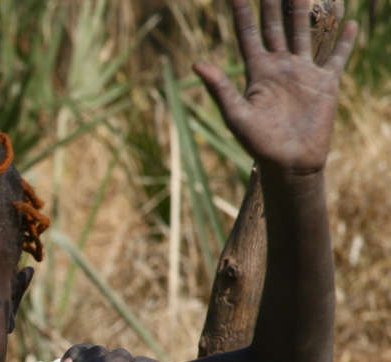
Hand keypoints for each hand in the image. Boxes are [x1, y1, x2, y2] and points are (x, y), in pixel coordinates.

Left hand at [192, 0, 356, 175]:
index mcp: (257, 72)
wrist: (289, 163)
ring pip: (303, 34)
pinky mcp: (325, 84)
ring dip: (303, 12)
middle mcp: (279, 68)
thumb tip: (196, 63)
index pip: (247, 35)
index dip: (242, 14)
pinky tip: (349, 23)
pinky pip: (336, 58)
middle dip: (272, 4)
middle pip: (275, 28)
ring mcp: (303, 73)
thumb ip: (220, 88)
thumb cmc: (258, 144)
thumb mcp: (235, 115)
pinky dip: (344, 42)